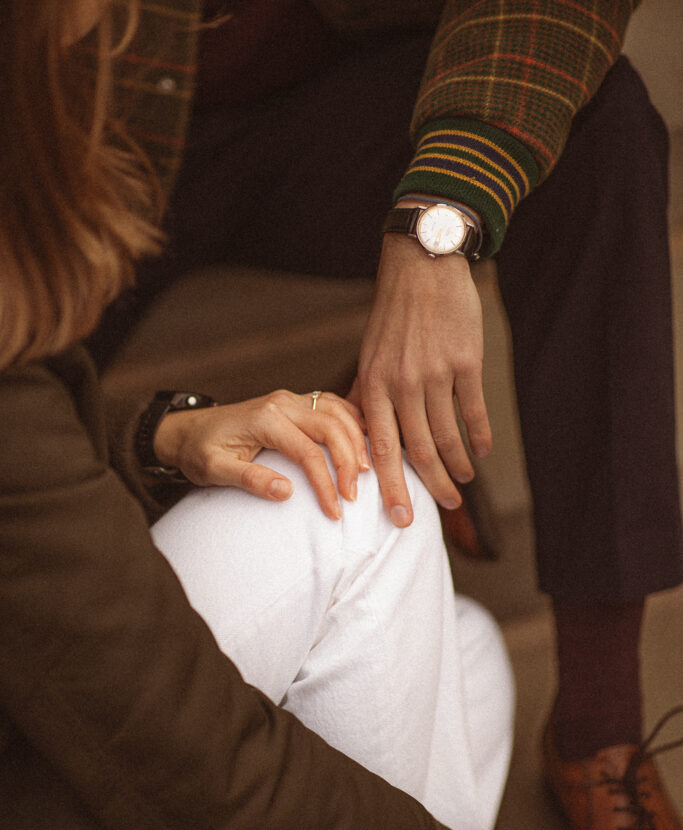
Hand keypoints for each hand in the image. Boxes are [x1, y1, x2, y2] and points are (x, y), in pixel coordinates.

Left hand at [153, 390, 369, 520]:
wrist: (186, 429)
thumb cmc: (198, 451)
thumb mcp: (213, 470)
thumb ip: (249, 479)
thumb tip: (285, 492)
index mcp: (265, 419)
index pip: (308, 452)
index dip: (325, 483)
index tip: (334, 510)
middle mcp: (282, 403)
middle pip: (331, 427)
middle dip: (348, 461)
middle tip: (354, 495)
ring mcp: (290, 399)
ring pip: (337, 411)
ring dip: (356, 439)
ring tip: (367, 470)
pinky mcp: (294, 403)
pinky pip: (332, 405)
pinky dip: (352, 421)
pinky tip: (363, 441)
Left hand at [351, 214, 489, 527]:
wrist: (423, 266)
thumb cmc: (393, 316)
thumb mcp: (369, 355)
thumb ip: (364, 396)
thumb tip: (355, 434)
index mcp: (374, 385)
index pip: (381, 448)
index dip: (392, 487)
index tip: (400, 518)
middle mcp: (403, 383)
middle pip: (420, 450)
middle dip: (433, 486)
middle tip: (446, 507)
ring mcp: (435, 373)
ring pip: (449, 435)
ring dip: (459, 465)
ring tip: (466, 481)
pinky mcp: (465, 361)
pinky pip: (474, 410)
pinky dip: (480, 436)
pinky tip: (482, 451)